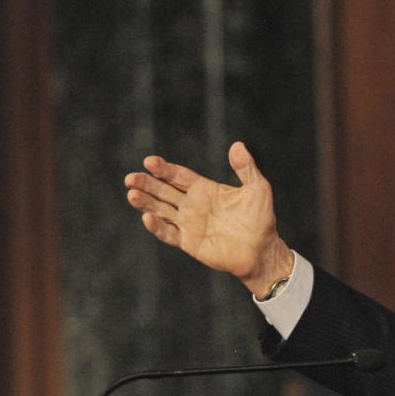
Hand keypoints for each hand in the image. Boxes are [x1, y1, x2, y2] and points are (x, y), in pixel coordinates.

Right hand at [124, 141, 293, 296]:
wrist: (263, 250)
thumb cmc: (261, 219)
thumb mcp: (258, 188)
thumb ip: (246, 168)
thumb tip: (238, 145)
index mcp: (204, 189)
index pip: (177, 176)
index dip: (163, 169)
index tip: (149, 162)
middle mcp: (192, 205)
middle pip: (163, 191)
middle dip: (147, 184)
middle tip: (131, 178)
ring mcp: (189, 224)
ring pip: (161, 210)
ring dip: (145, 202)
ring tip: (131, 193)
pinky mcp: (189, 242)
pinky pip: (169, 233)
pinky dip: (157, 227)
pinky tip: (147, 217)